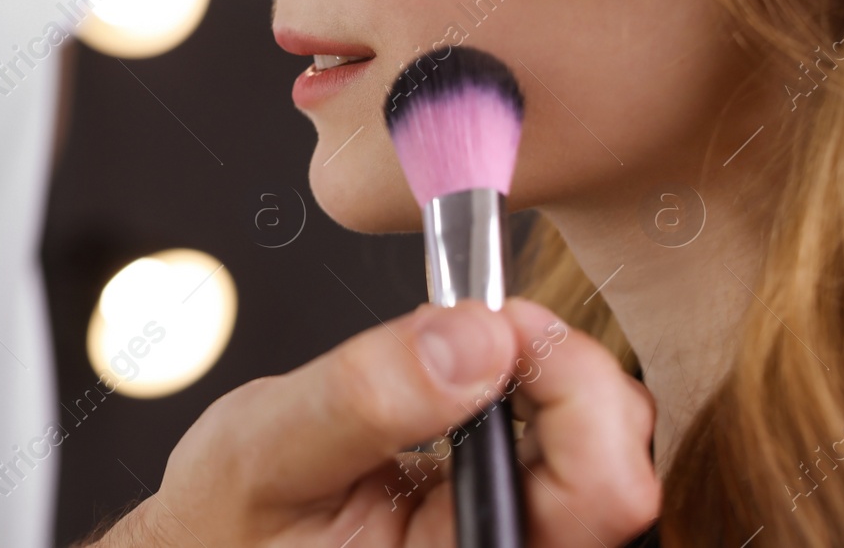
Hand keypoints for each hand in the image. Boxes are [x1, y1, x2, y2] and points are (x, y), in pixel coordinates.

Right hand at [94, 298, 657, 547]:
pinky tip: (473, 385)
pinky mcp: (505, 530)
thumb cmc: (222, 526)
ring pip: (605, 461)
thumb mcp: (262, 451)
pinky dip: (535, 398)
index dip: (569, 383)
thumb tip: (473, 336)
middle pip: (621, 473)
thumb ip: (362, 397)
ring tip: (466, 352)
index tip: (497, 318)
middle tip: (484, 321)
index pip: (602, 494)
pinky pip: (569, 461)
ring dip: (549, 383)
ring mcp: (507, 547)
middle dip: (564, 371)